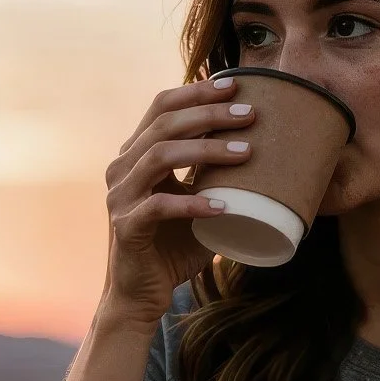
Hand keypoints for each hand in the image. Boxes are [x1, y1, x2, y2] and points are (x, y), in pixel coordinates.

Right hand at [100, 74, 255, 326]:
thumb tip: (258, 150)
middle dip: (210, 115)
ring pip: (160, 156)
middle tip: (250, 115)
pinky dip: (193, 204)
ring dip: (206, 151)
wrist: (141, 295)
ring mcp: (121, 197)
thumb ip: (211, 176)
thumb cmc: (171, 247)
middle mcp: (122, 169)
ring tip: (245, 153)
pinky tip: (223, 206)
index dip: (196, 93)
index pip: (161, 107)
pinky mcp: (126, 227)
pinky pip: (159, 206)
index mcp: (136, 155)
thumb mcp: (194, 202)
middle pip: (164, 124)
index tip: (234, 85)